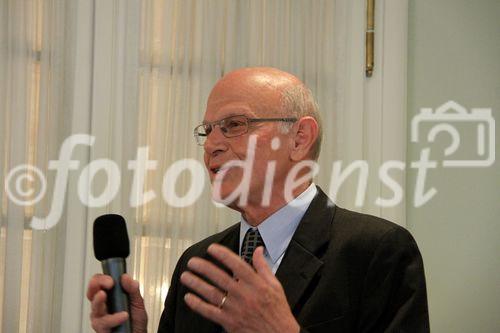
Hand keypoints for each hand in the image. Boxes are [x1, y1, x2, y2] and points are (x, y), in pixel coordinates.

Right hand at [87, 274, 147, 332]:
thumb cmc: (135, 322)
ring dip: (99, 300)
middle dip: (96, 285)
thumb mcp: (137, 303)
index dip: (102, 279)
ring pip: (94, 307)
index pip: (99, 283)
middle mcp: (103, 306)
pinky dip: (114, 319)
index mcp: (110, 297)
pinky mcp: (102, 329)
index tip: (111, 279)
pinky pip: (103, 323)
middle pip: (91, 292)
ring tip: (104, 295)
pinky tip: (123, 316)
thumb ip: (133, 289)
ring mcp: (101, 317)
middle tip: (107, 284)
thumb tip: (126, 277)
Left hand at [180, 244, 299, 332]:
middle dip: (203, 268)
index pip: (236, 264)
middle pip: (219, 277)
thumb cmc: (277, 310)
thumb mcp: (275, 285)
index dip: (222, 255)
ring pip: (212, 293)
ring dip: (196, 284)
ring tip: (185, 276)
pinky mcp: (229, 322)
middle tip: (192, 262)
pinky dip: (198, 305)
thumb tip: (258, 250)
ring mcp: (235, 309)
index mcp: (256, 283)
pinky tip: (189, 297)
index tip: (211, 249)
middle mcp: (244, 294)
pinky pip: (210, 312)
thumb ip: (263, 266)